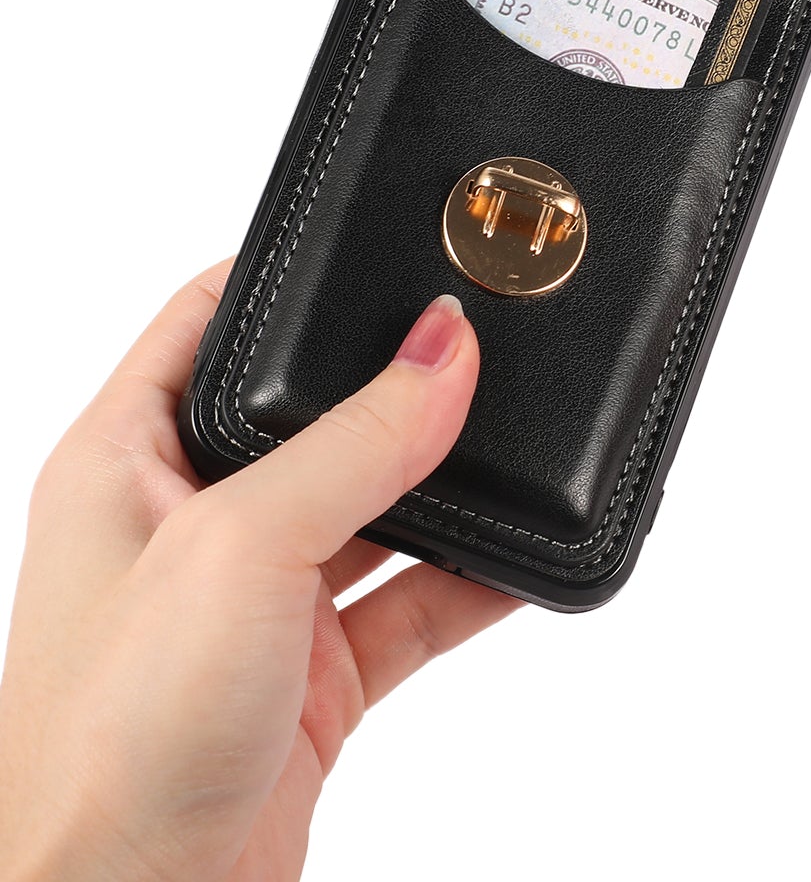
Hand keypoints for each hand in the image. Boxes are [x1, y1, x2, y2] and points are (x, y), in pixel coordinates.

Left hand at [0, 265, 517, 881]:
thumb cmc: (107, 742)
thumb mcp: (238, 549)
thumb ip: (354, 441)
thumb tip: (445, 344)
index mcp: (125, 461)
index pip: (206, 321)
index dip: (288, 280)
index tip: (380, 244)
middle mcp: (190, 521)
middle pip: (314, 416)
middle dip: (396, 386)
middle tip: (481, 340)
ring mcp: (256, 602)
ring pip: (376, 510)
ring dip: (446, 490)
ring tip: (519, 447)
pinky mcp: (313, 676)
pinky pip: (413, 604)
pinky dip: (472, 583)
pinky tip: (525, 560)